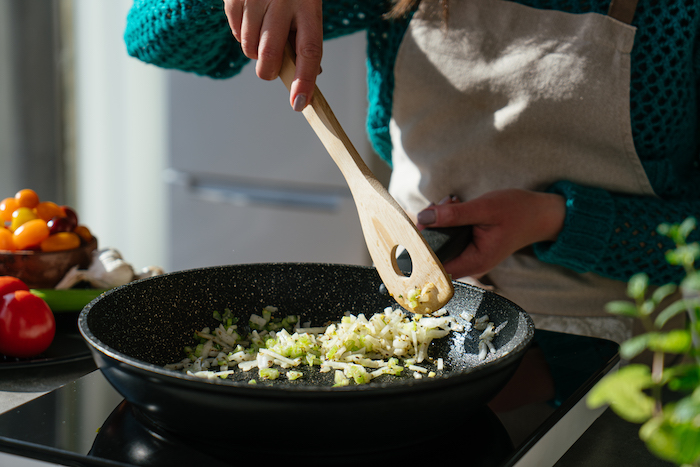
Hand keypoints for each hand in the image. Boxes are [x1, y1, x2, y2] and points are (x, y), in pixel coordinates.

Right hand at [223, 0, 322, 110]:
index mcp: (309, 5)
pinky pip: (235, 34)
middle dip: (268, 72)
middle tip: (270, 68)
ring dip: (255, 51)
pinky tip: (252, 19)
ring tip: (263, 32)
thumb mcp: (308, 5)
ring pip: (249, 48)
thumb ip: (305, 38)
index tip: (299, 104)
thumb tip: (306, 78)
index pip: (309, 51)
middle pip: (270, 55)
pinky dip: (242, 35)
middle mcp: (282, 0)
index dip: (303, 81)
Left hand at [416, 190, 565, 278]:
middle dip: (429, 231)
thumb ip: (454, 215)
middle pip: (435, 255)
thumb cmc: (518, 211)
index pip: (436, 267)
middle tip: (437, 206)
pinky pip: (449, 238)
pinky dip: (447, 221)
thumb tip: (424, 218)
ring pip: (441, 244)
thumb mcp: (484, 208)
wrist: (540, 213)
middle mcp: (471, 263)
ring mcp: (470, 256)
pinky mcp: (469, 246)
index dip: (419, 253)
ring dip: (438, 222)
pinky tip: (453, 205)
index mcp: (475, 261)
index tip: (409, 234)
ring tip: (450, 202)